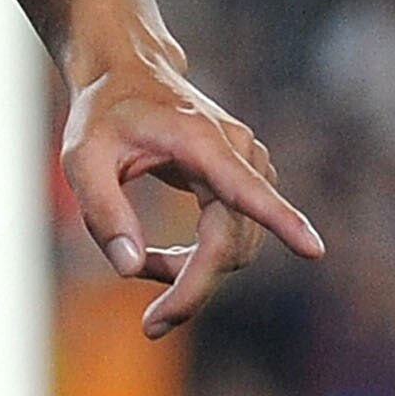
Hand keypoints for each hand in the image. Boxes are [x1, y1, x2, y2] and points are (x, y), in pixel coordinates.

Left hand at [62, 41, 323, 336]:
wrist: (126, 71)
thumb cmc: (102, 113)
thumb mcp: (80, 156)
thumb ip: (101, 211)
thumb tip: (129, 270)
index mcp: (199, 139)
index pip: (244, 187)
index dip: (280, 221)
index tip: (314, 248)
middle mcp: (237, 150)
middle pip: (230, 243)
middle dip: (191, 287)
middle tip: (150, 323)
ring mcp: (248, 163)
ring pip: (233, 248)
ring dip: (190, 272)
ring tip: (140, 262)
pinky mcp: (245, 180)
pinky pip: (232, 240)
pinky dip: (199, 261)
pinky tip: (160, 259)